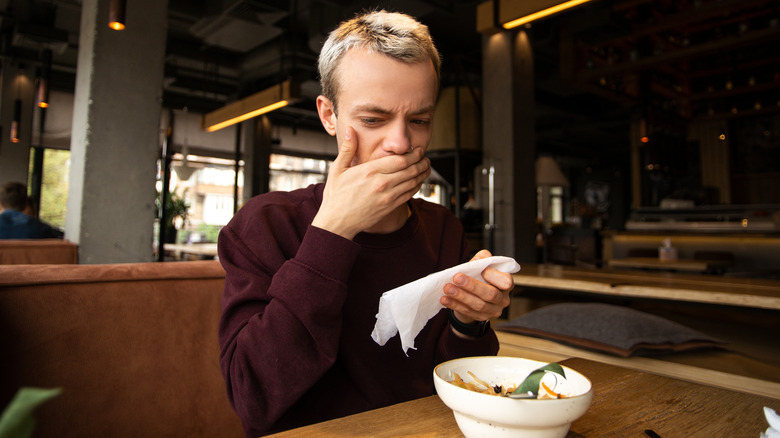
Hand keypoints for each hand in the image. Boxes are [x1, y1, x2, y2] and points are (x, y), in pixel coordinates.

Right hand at [311, 126, 430, 239]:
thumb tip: (350, 130)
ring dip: (422, 174)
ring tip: (426, 167)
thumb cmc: (335, 196)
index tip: (418, 149)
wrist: (337, 222)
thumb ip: (347, 149)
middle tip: (425, 157)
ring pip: (412, 182)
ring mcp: (387, 197)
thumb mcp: (337, 169)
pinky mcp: (389, 207)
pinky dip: (417, 186)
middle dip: (421, 162)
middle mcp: (381, 183)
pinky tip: (418, 181)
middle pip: (410, 170)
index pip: (400, 160)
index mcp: (370, 171)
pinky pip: (409, 195)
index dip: (413, 154)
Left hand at [440, 249, 513, 324]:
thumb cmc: (481, 276)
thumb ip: (483, 258)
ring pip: (478, 305)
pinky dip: (455, 305)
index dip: (493, 276)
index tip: (480, 269)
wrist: (475, 295)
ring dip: (461, 296)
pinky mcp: (481, 317)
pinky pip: (467, 312)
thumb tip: (477, 261)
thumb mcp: (483, 264)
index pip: (505, 281)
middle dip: (472, 286)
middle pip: (490, 294)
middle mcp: (503, 299)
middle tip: (456, 278)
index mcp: (507, 284)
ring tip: (447, 288)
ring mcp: (493, 310)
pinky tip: (445, 299)